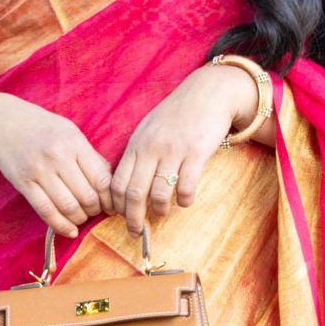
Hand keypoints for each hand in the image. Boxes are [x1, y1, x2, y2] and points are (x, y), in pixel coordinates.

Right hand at [0, 90, 112, 236]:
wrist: (5, 123)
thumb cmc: (44, 129)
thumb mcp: (71, 133)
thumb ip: (90, 156)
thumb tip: (110, 182)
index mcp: (74, 143)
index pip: (102, 179)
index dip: (109, 198)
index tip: (111, 204)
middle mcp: (57, 157)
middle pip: (87, 196)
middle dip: (95, 210)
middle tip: (95, 211)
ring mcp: (39, 171)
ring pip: (68, 207)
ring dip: (80, 218)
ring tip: (82, 217)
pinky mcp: (24, 184)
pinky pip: (46, 211)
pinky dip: (61, 226)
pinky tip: (70, 230)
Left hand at [107, 62, 259, 236]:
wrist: (207, 93)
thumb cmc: (176, 115)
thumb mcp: (148, 130)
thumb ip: (137, 155)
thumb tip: (125, 187)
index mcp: (136, 145)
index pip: (117, 183)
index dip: (117, 206)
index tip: (122, 217)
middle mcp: (151, 149)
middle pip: (134, 193)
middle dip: (133, 219)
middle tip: (136, 233)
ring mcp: (173, 151)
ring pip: (159, 193)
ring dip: (159, 210)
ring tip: (162, 213)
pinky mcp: (196, 153)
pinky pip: (186, 187)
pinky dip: (184, 200)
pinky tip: (184, 200)